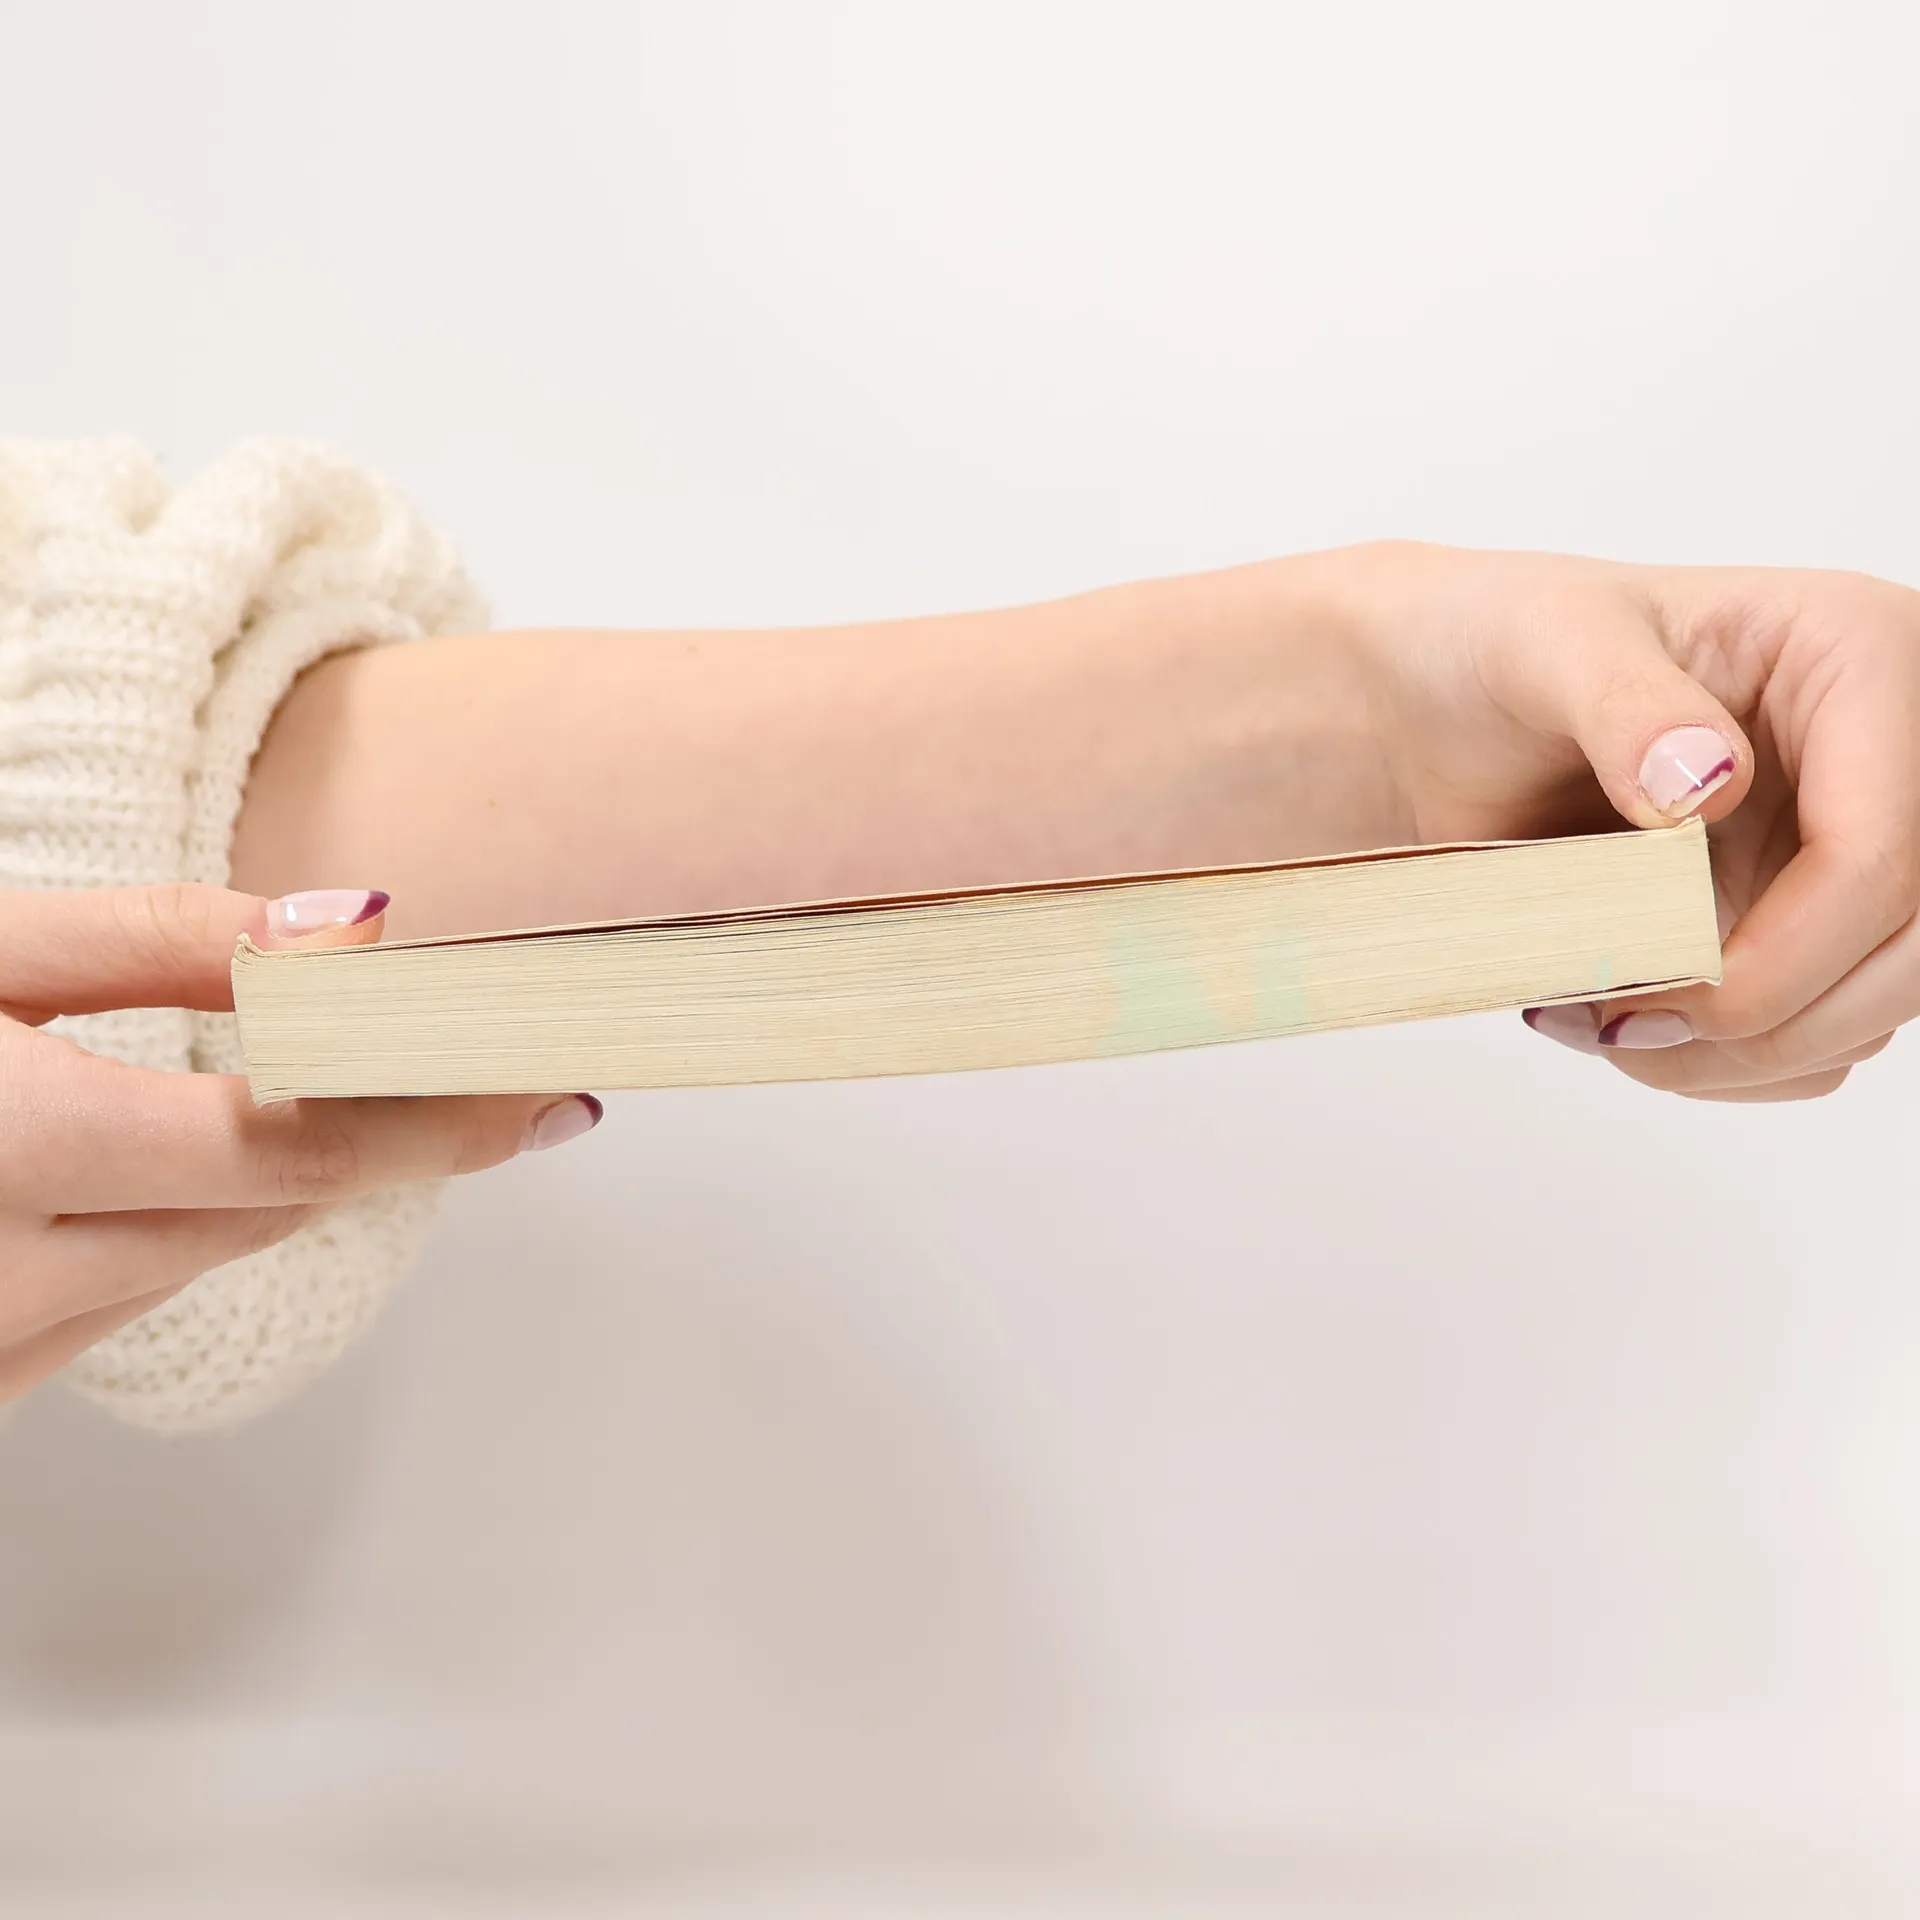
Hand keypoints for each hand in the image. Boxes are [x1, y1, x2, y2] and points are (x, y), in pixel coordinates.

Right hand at [0, 884, 600, 1404]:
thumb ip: (156, 940)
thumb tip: (349, 936)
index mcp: (16, 1150)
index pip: (298, 1152)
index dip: (438, 1120)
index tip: (537, 1090)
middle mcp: (7, 1283)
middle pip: (272, 1206)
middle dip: (370, 1129)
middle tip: (459, 1057)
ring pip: (211, 1254)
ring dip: (257, 1169)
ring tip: (275, 1077)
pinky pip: (133, 1296)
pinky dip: (171, 1221)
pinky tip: (138, 1161)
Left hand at [1340, 542, 1919, 1101]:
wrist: (1449, 704)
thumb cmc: (1500, 648)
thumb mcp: (1544, 644)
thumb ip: (1625, 705)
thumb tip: (1707, 782)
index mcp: (1860, 658)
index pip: (1884, 848)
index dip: (1787, 954)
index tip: (1659, 999)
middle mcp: (1889, 754)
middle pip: (1908, 947)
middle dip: (1772, 1021)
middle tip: (1624, 1030)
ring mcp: (1858, 841)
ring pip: (1871, 1006)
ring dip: (1742, 1053)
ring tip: (1600, 1021)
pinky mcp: (1810, 913)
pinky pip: (1817, 1030)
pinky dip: (1728, 1058)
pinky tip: (1621, 1018)